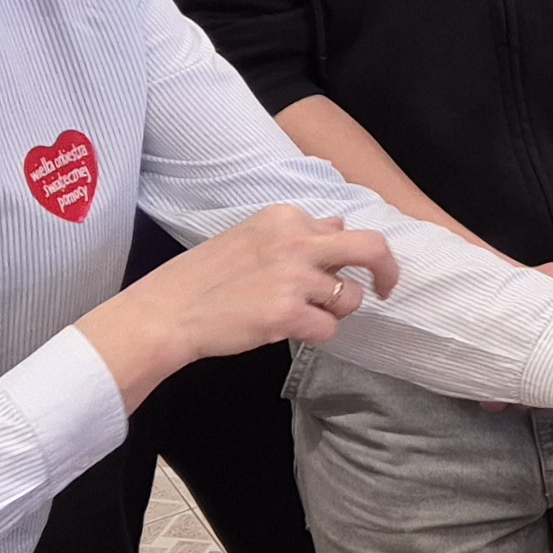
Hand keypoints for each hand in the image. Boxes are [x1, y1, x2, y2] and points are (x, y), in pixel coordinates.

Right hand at [77, 206, 397, 406]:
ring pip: (350, 297)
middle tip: (385, 289)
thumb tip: (339, 226)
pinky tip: (288, 330)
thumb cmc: (204, 278)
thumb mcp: (251, 237)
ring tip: (302, 315)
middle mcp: (295, 240)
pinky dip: (316, 335)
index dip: (343, 254)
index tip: (343, 269)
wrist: (166, 312)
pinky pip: (329, 329)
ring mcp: (293, 277)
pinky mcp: (288, 313)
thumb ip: (296, 234)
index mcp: (284, 217)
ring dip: (335, 311)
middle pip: (370, 248)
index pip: (339, 228)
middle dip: (386, 270)